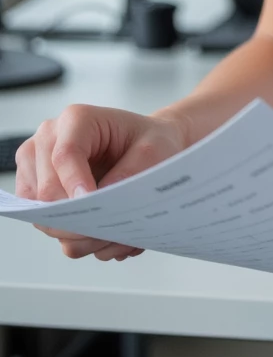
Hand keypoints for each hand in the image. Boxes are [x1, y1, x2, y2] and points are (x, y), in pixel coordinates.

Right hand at [16, 104, 189, 262]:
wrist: (145, 148)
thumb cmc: (149, 142)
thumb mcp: (153, 150)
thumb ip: (129, 172)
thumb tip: (101, 200)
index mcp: (77, 119)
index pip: (65, 155)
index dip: (76, 184)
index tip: (93, 204)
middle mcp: (48, 139)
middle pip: (47, 192)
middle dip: (77, 218)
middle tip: (110, 231)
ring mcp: (36, 166)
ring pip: (42, 215)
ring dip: (76, 233)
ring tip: (111, 233)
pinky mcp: (35, 191)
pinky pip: (45, 225)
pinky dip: (71, 236)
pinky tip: (98, 231)